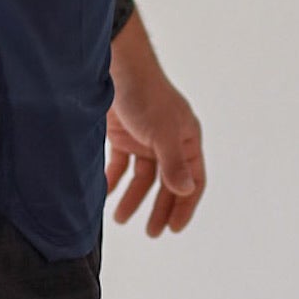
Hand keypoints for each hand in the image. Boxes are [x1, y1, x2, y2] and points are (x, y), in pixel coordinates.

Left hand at [105, 67, 205, 236]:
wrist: (116, 66)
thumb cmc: (145, 94)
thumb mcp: (162, 133)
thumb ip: (173, 164)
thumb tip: (186, 191)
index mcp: (186, 139)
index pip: (193, 180)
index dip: (185, 205)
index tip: (173, 228)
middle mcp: (168, 141)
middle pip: (168, 182)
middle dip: (159, 208)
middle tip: (151, 232)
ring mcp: (145, 138)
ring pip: (142, 176)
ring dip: (132, 197)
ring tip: (120, 218)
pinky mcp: (122, 133)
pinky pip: (120, 164)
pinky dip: (113, 178)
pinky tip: (104, 192)